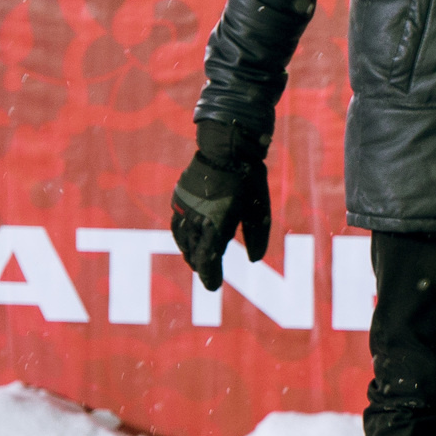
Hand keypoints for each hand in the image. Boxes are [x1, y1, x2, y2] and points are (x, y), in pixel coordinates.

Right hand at [170, 120, 271, 290]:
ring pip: (181, 239)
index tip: (213, 287)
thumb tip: (255, 260)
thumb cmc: (248, 179)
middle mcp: (196, 219)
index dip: (210, 275)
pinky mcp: (179, 198)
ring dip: (188, 252)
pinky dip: (180, 236)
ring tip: (195, 260)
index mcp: (217, 225)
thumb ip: (257, 236)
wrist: (226, 148)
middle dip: (200, 266)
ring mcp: (184, 208)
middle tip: (207, 276)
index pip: (209, 259)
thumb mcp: (260, 210)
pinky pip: (176, 224)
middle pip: (193, 252)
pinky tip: (185, 238)